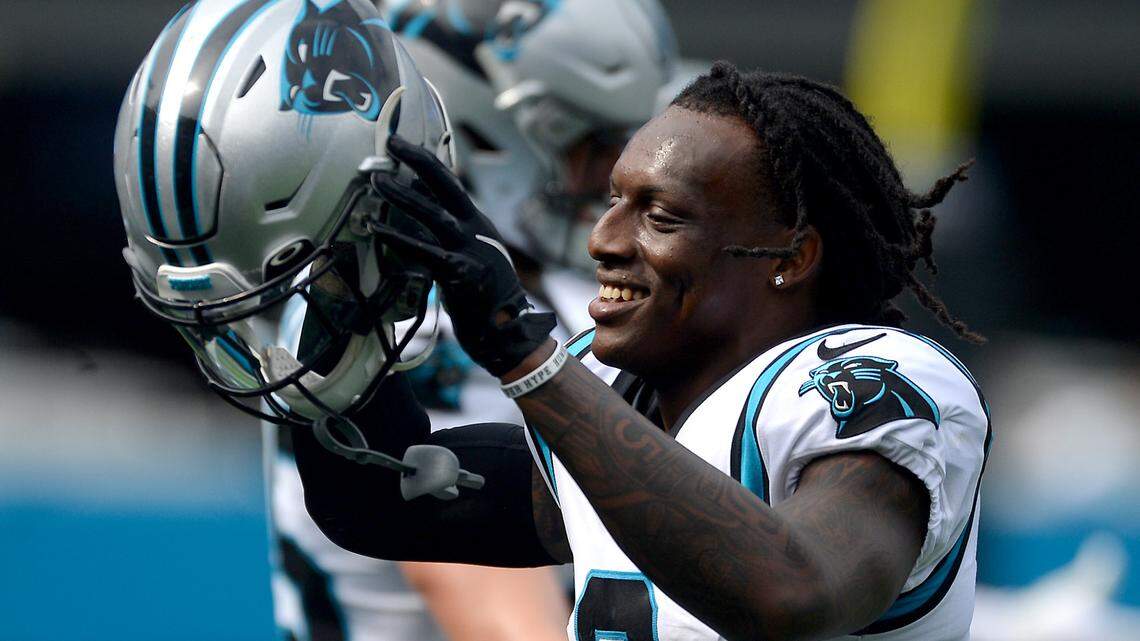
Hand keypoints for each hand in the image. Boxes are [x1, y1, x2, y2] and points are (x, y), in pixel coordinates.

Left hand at [370, 135, 554, 376]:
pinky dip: (400, 239)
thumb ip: (444, 230)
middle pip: (448, 186)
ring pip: (435, 216)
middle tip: (391, 144)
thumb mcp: (468, 254)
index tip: (400, 143)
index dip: (425, 161)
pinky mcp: (462, 276)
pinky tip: (378, 230)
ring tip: (376, 183)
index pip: (450, 183)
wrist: (509, 333)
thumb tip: (414, 198)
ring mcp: (471, 252)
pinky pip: (426, 253)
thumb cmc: (483, 296)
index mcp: (477, 225)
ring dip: (403, 198)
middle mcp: (476, 232)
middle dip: (419, 162)